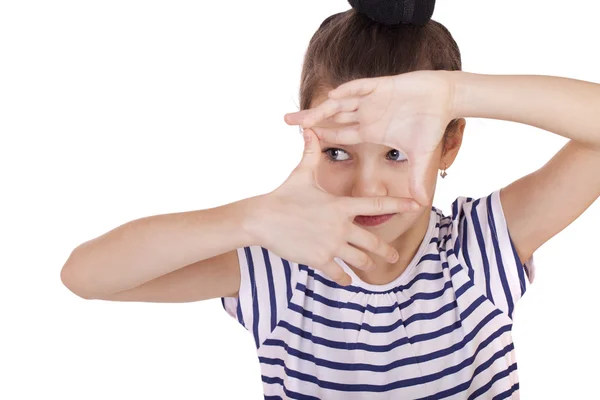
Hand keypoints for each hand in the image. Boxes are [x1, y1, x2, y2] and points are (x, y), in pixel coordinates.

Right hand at [246, 129, 418, 285]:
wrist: (263, 219)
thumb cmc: (283, 195)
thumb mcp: (301, 173)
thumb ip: (310, 152)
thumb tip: (308, 129)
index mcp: (341, 205)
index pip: (377, 203)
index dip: (399, 204)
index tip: (416, 205)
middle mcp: (341, 226)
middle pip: (373, 242)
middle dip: (386, 251)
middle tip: (394, 256)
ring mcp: (331, 244)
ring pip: (359, 260)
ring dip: (365, 265)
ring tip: (369, 268)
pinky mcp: (319, 260)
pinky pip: (339, 274)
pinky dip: (344, 278)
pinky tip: (346, 280)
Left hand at [284, 70, 456, 205]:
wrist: (446, 98)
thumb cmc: (431, 124)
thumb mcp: (421, 156)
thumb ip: (415, 178)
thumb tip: (421, 204)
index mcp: (370, 130)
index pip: (340, 135)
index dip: (322, 138)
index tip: (303, 140)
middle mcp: (367, 115)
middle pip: (332, 118)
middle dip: (310, 119)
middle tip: (287, 121)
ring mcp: (372, 100)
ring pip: (341, 103)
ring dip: (321, 108)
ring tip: (302, 114)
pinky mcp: (383, 86)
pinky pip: (361, 88)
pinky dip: (349, 91)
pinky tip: (334, 96)